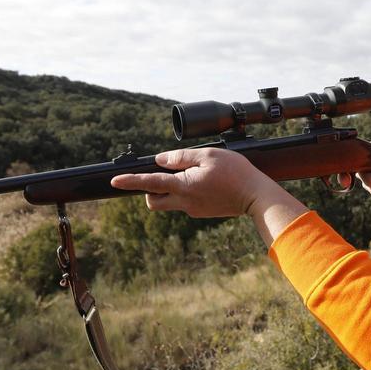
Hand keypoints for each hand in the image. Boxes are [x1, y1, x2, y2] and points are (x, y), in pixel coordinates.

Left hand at [110, 148, 278, 217]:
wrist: (256, 196)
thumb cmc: (235, 173)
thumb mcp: (208, 155)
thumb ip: (181, 157)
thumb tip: (161, 160)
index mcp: (183, 186)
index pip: (150, 183)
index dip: (130, 181)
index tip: (114, 181)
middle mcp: (184, 202)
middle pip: (153, 201)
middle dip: (149, 190)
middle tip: (161, 176)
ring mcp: (193, 210)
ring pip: (170, 202)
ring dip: (170, 190)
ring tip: (192, 175)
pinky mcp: (202, 213)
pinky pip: (185, 204)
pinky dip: (186, 193)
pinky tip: (205, 184)